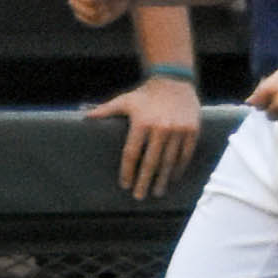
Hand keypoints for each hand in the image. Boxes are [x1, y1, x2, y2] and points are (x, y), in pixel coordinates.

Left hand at [88, 77, 202, 198]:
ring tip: (157, 192)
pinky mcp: (192, 130)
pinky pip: (185, 154)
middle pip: (150, 162)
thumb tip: (86, 117)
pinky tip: (173, 177)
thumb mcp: (126, 100)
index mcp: (142, 122)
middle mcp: (160, 128)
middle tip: (139, 196)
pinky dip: (179, 168)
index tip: (125, 185)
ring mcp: (178, 130)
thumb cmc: (146, 94)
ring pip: (169, 161)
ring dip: (162, 179)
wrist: (174, 80)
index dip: (127, 171)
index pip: (132, 153)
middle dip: (144, 181)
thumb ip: (106, 110)